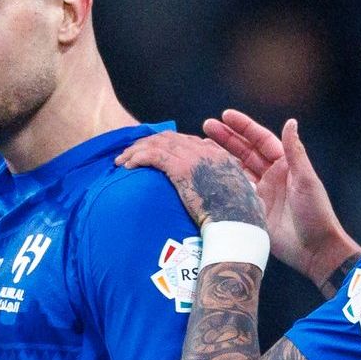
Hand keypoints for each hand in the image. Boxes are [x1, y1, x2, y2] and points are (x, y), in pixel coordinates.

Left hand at [117, 126, 261, 237]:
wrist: (238, 222)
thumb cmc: (238, 218)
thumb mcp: (236, 197)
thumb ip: (224, 189)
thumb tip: (215, 197)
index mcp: (219, 156)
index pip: (188, 141)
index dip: (167, 143)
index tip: (154, 150)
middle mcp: (207, 151)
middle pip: (170, 138)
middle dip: (148, 143)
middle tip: (131, 153)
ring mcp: (195, 157)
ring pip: (158, 143)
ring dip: (137, 150)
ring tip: (122, 160)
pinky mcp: (182, 168)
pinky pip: (154, 155)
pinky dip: (138, 157)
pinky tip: (127, 165)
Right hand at [200, 113, 359, 281]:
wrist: (314, 249)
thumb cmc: (316, 213)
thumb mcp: (306, 180)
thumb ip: (295, 152)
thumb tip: (291, 122)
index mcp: (285, 165)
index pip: (261, 140)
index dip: (244, 127)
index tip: (226, 116)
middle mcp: (271, 176)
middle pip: (244, 151)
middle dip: (226, 138)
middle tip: (206, 127)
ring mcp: (260, 193)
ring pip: (236, 169)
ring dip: (220, 158)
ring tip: (200, 147)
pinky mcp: (252, 210)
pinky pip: (233, 192)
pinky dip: (221, 182)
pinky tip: (206, 174)